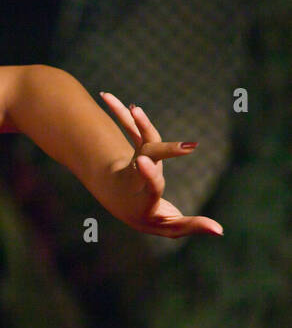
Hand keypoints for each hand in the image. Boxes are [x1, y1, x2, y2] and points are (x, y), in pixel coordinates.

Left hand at [98, 92, 223, 238]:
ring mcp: (137, 163)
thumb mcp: (171, 227)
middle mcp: (138, 180)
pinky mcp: (138, 150)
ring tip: (133, 107)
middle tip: (159, 126)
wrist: (123, 205)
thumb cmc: (153, 219)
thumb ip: (193, 225)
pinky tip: (106, 96)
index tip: (143, 161)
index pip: (149, 187)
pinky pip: (132, 129)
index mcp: (145, 200)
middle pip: (150, 159)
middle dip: (161, 146)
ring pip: (139, 140)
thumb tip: (220, 231)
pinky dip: (123, 114)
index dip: (148, 175)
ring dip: (135, 122)